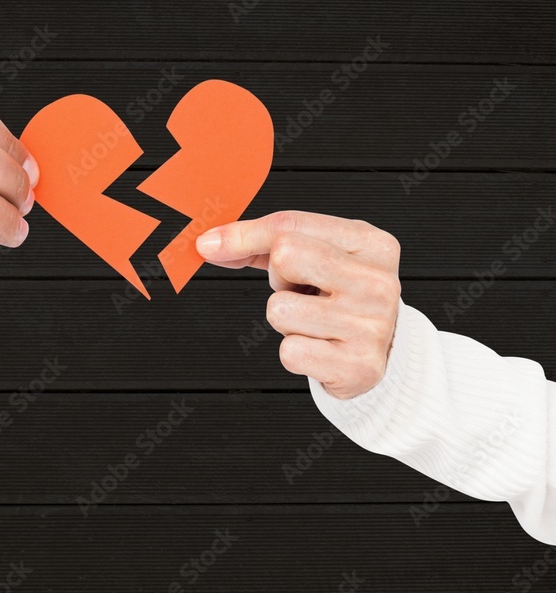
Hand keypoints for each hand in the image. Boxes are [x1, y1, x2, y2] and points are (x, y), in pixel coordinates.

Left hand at [195, 211, 401, 398]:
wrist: (380, 356)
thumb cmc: (341, 298)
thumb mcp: (317, 257)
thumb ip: (264, 244)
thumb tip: (211, 243)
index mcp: (371, 244)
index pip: (291, 226)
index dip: (242, 235)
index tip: (211, 244)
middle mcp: (377, 282)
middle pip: (285, 256)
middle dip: (277, 277)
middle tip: (299, 291)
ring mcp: (371, 325)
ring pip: (279, 309)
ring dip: (285, 320)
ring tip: (314, 321)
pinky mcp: (358, 366)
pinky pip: (290, 351)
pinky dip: (294, 353)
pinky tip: (320, 347)